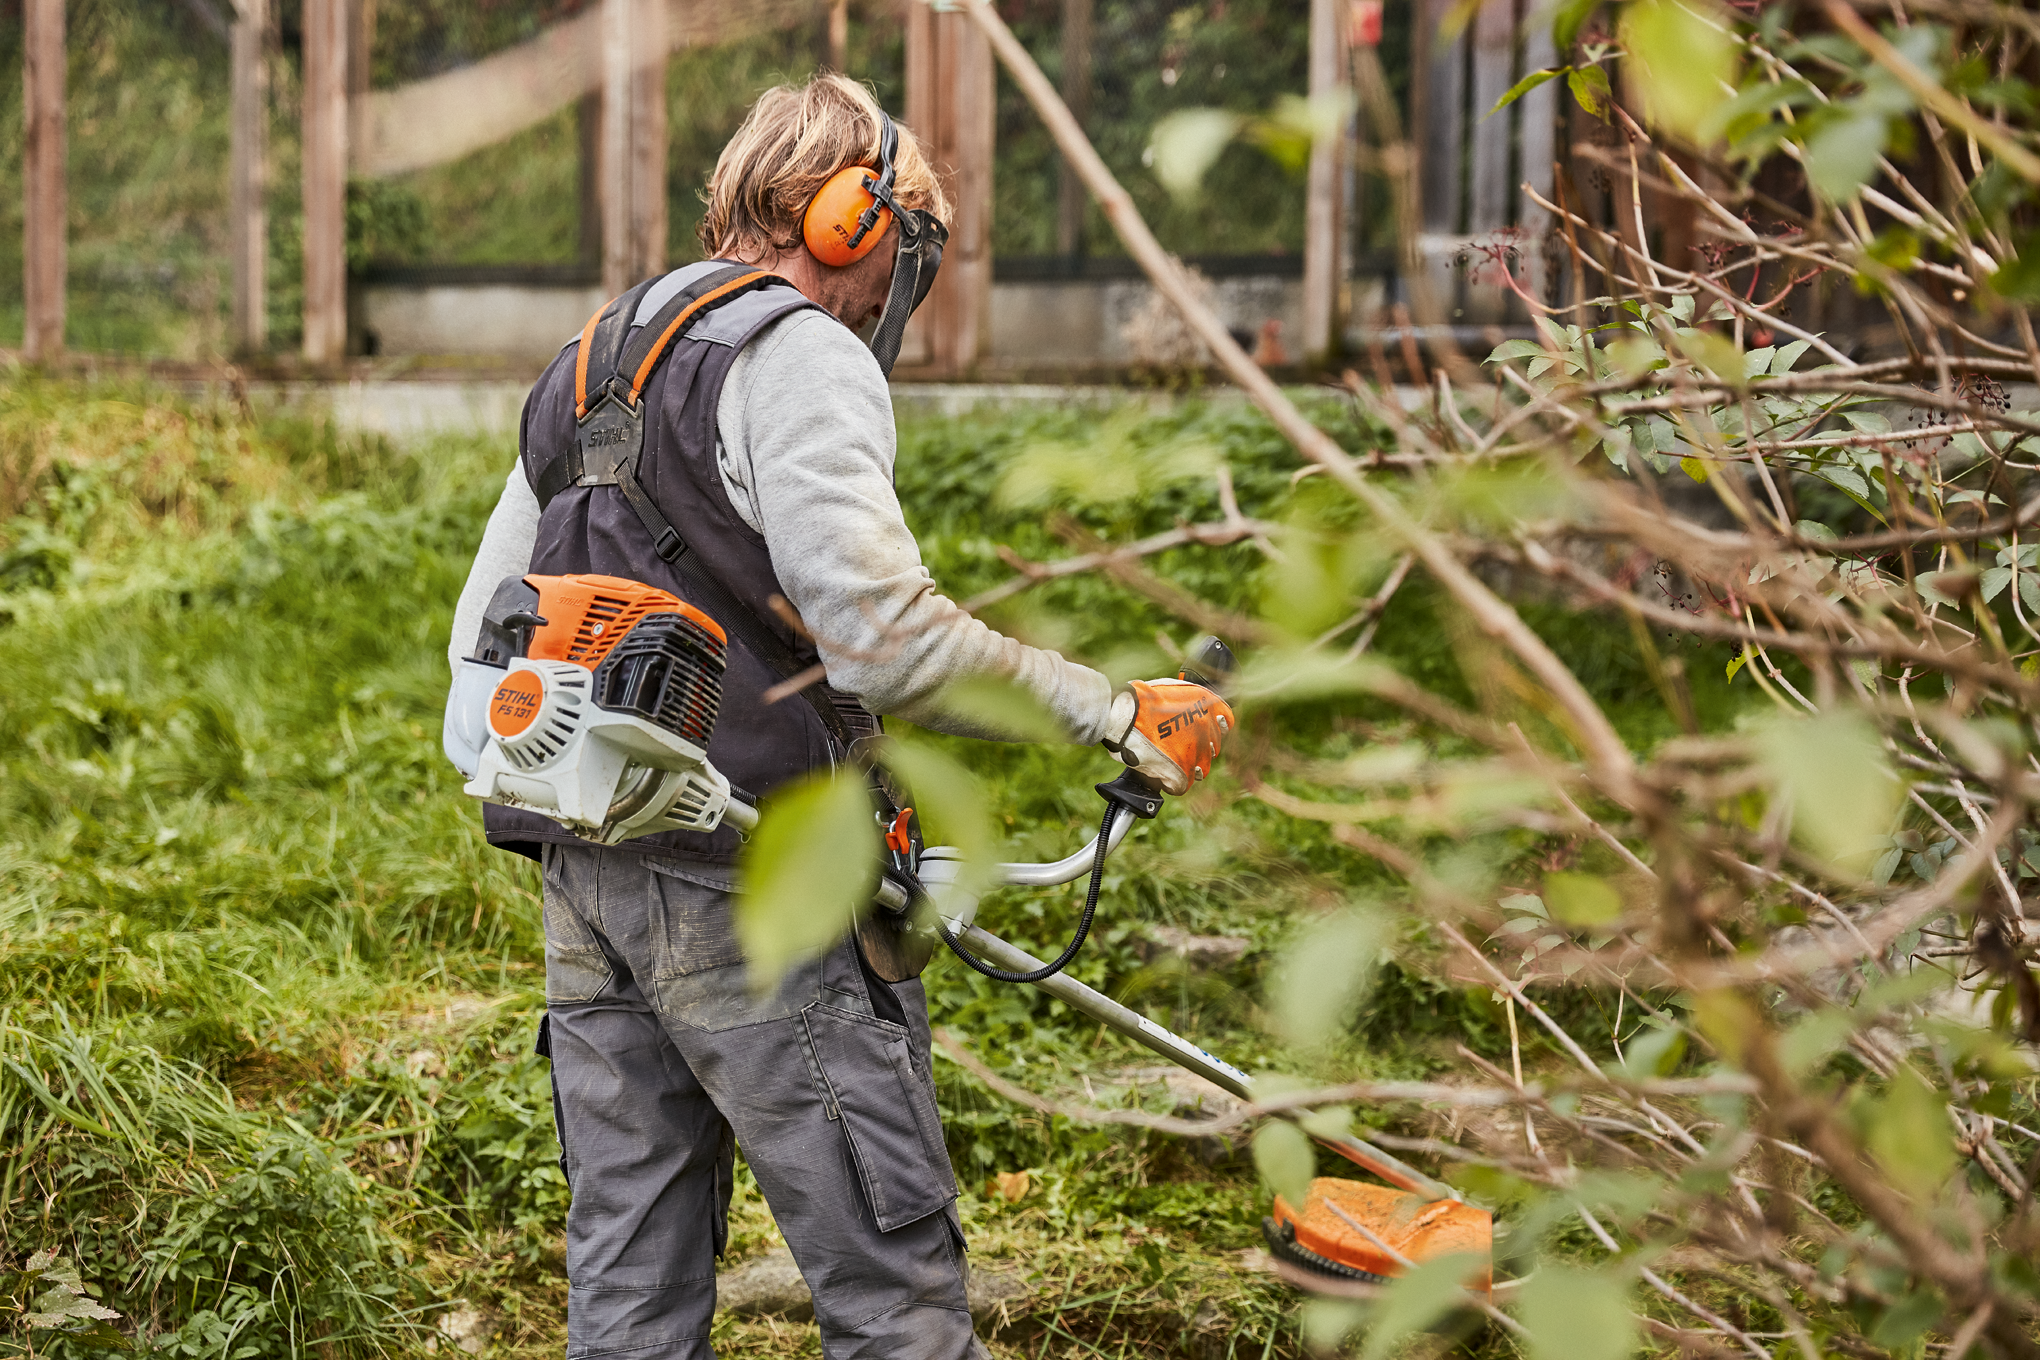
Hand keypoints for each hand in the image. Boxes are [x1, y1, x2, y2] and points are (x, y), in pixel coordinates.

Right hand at [1102, 679, 1234, 795]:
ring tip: (1168, 762)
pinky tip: (1160, 775)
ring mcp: (1195, 753)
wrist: (1125, 715)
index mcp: (1208, 706)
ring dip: (1187, 767)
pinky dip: (1171, 783)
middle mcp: (1206, 730)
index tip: (1205, 731)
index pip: (1226, 722)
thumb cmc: (1141, 699)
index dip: (1216, 728)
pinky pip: (1183, 785)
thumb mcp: (1174, 689)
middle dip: (1197, 748)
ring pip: (1201, 769)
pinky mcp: (1180, 773)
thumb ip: (1190, 700)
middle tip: (1176, 746)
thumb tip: (1192, 710)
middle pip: (1212, 748)